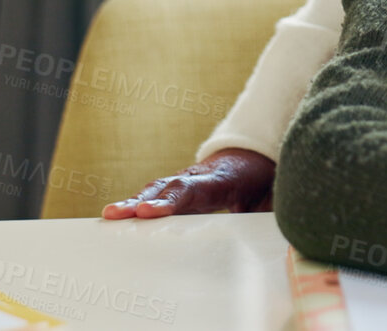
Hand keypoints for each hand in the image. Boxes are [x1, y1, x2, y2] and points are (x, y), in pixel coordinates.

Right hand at [101, 148, 275, 218]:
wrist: (255, 155)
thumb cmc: (262, 179)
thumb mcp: (273, 195)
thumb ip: (268, 212)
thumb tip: (275, 231)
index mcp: (223, 179)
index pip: (194, 189)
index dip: (171, 200)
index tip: (149, 212)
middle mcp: (199, 176)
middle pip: (169, 187)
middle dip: (144, 201)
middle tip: (121, 214)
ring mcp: (186, 179)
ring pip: (158, 188)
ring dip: (134, 202)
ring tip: (110, 216)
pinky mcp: (177, 188)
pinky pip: (156, 194)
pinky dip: (136, 204)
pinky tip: (117, 217)